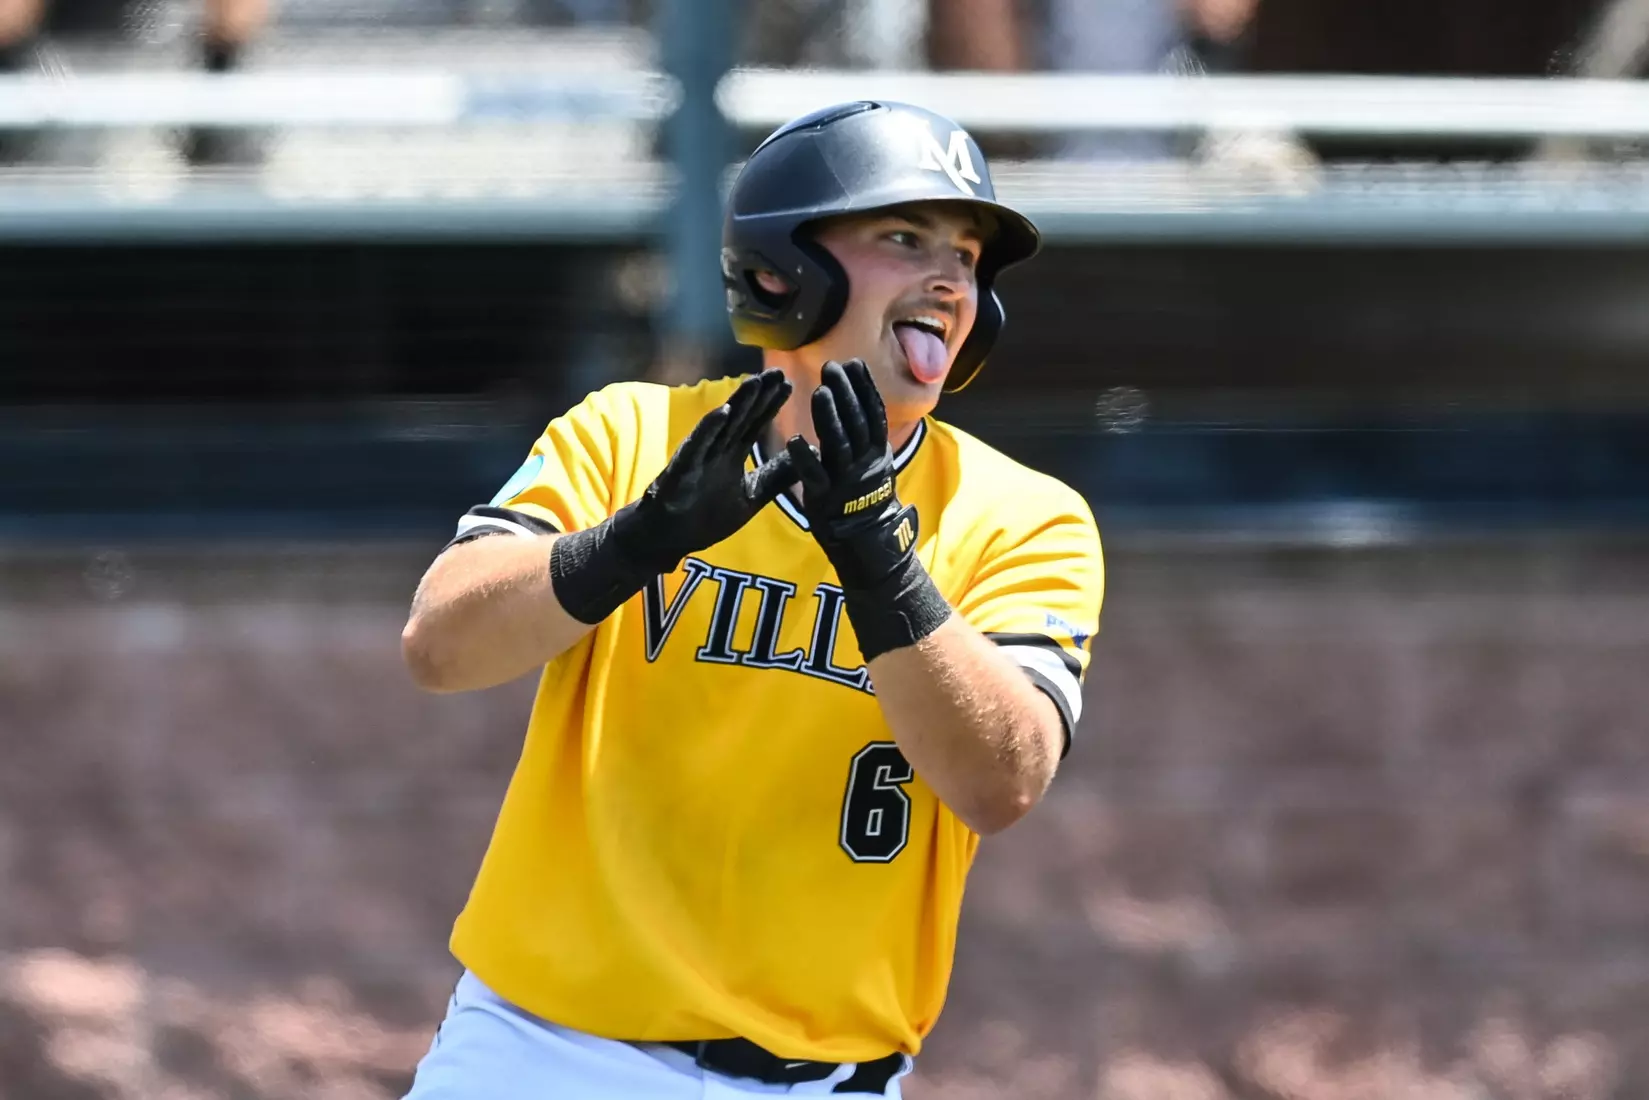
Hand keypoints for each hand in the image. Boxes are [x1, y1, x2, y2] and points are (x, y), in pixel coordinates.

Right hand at [614, 369, 795, 570]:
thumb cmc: (705, 516)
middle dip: (758, 395)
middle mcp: (717, 450)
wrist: (668, 539)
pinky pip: (696, 447)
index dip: (770, 404)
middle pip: (741, 417)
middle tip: (777, 371)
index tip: (788, 383)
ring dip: (736, 404)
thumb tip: (811, 456)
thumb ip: (777, 477)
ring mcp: (699, 457)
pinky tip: (721, 412)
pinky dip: (708, 429)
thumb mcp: (752, 496)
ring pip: (720, 425)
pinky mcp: (682, 470)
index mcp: (732, 454)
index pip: (754, 424)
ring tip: (754, 382)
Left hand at [785, 359, 915, 590]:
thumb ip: (866, 438)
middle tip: (832, 367)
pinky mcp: (825, 499)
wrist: (866, 544)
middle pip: (857, 422)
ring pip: (840, 444)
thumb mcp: (872, 466)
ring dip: (830, 417)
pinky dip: (805, 458)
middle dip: (846, 393)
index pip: (873, 414)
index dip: (864, 388)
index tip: (854, 363)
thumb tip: (862, 403)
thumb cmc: (863, 501)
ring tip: (820, 391)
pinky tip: (794, 439)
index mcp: (877, 453)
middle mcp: (865, 464)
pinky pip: (815, 476)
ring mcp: (846, 481)